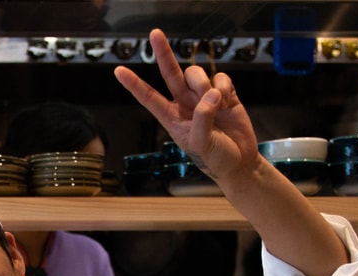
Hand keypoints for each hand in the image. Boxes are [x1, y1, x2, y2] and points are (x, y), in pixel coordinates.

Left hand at [113, 29, 260, 184]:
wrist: (239, 161)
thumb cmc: (214, 158)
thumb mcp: (201, 144)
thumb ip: (202, 120)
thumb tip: (209, 95)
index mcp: (171, 118)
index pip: (149, 97)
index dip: (134, 84)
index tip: (118, 71)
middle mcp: (184, 103)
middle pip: (171, 73)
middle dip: (163, 52)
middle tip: (155, 33)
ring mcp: (203, 96)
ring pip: (197, 74)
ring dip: (205, 84)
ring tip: (216, 103)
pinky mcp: (224, 93)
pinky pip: (220, 77)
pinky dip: (223, 85)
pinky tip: (226, 99)